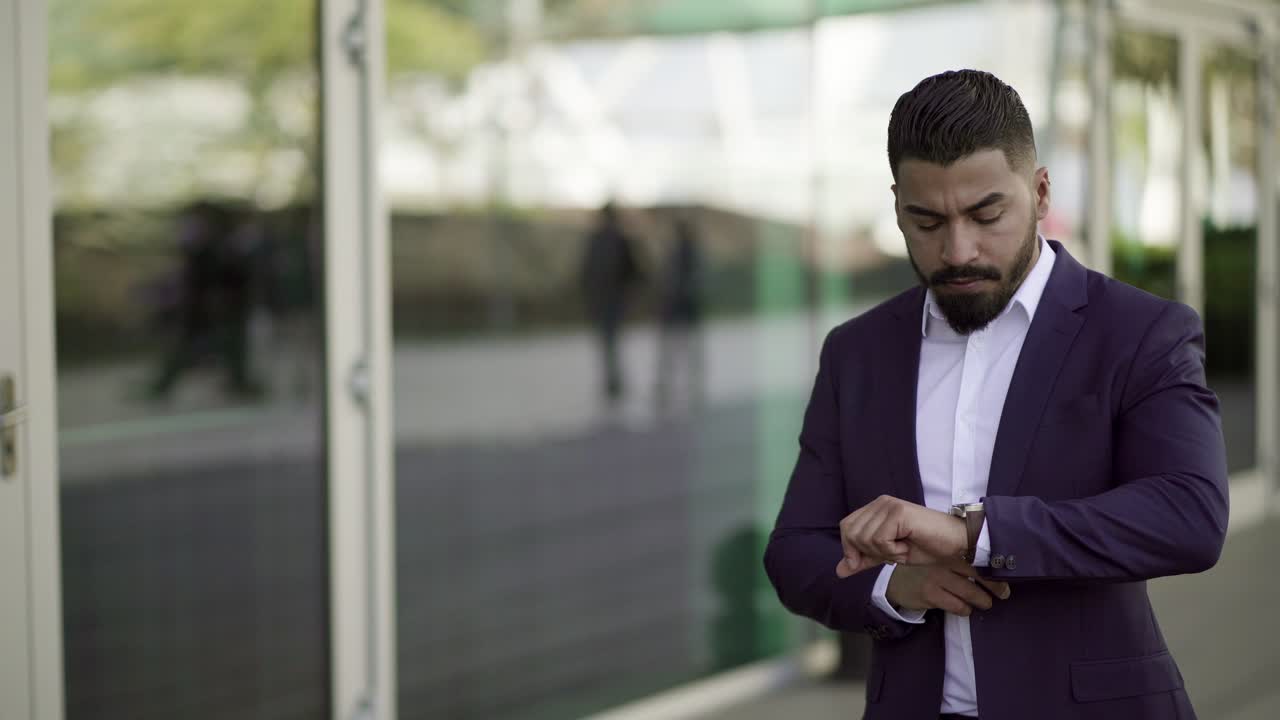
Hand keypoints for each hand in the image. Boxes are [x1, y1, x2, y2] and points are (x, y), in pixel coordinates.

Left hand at [837, 495, 967, 574]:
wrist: (955, 544)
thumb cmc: (926, 547)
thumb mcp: (888, 555)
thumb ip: (864, 559)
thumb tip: (839, 571)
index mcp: (875, 509)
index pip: (846, 527)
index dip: (851, 548)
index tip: (871, 560)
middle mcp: (880, 503)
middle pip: (851, 533)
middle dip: (869, 552)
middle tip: (894, 552)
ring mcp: (889, 505)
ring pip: (865, 538)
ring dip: (885, 552)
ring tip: (904, 547)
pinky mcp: (898, 512)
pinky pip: (880, 540)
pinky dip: (893, 551)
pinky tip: (908, 545)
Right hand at [886, 562, 1010, 616]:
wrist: (895, 581)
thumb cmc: (925, 567)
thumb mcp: (939, 555)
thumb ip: (960, 555)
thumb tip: (993, 562)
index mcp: (948, 548)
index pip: (978, 556)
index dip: (995, 567)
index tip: (1008, 575)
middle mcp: (943, 560)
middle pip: (978, 573)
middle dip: (995, 587)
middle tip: (1004, 594)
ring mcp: (936, 577)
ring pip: (970, 592)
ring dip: (982, 600)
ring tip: (985, 602)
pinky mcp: (930, 594)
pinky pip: (957, 605)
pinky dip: (965, 609)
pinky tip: (966, 608)